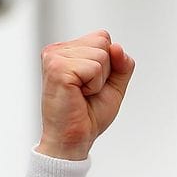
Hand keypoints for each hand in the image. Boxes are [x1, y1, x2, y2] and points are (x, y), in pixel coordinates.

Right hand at [35, 30, 134, 159]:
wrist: (74, 138)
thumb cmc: (88, 115)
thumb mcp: (114, 85)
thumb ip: (122, 64)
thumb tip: (117, 47)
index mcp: (67, 50)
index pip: (103, 38)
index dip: (109, 64)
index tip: (92, 83)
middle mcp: (58, 50)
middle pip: (104, 42)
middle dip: (105, 70)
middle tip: (87, 90)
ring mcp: (54, 58)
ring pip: (101, 54)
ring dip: (99, 80)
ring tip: (82, 93)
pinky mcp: (57, 68)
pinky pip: (94, 67)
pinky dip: (94, 85)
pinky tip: (78, 95)